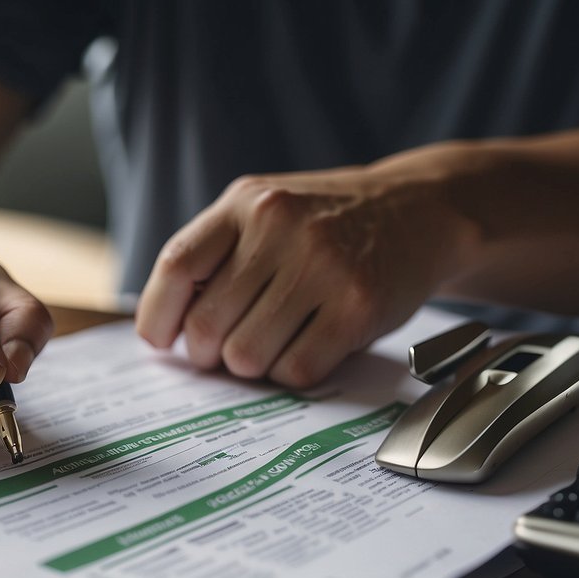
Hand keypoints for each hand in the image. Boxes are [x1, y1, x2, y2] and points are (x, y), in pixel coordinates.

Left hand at [135, 148, 477, 387]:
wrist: (420, 210)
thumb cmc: (327, 223)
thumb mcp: (266, 211)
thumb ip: (216, 254)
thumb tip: (164, 329)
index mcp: (246, 203)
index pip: (176, 267)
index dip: (158, 316)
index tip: (163, 341)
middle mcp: (280, 228)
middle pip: (206, 325)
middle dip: (208, 354)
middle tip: (227, 351)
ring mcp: (321, 267)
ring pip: (246, 356)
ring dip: (253, 366)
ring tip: (274, 345)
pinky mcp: (357, 307)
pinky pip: (295, 370)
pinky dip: (292, 374)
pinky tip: (307, 349)